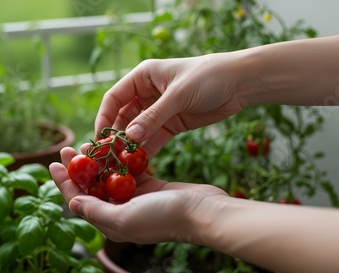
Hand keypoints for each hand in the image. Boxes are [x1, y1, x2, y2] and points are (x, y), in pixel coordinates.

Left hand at [49, 146, 227, 243]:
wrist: (202, 212)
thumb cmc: (163, 218)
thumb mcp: (123, 218)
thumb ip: (96, 211)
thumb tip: (72, 204)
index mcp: (110, 222)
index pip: (79, 202)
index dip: (63, 184)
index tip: (52, 164)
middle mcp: (120, 211)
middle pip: (91, 188)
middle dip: (77, 169)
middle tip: (66, 149)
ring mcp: (135, 198)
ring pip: (108, 177)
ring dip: (96, 161)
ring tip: (85, 144)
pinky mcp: (149, 185)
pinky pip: (128, 170)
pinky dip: (118, 159)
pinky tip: (111, 145)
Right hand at [95, 54, 243, 156]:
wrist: (240, 83)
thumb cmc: (207, 77)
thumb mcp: (178, 95)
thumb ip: (154, 116)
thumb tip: (129, 137)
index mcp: (142, 77)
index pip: (114, 98)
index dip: (104, 117)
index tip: (99, 138)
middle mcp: (146, 93)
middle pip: (123, 117)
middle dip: (115, 136)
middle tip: (107, 156)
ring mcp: (159, 110)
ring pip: (138, 130)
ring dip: (130, 146)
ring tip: (121, 164)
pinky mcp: (172, 124)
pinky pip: (154, 139)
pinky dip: (147, 150)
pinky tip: (140, 164)